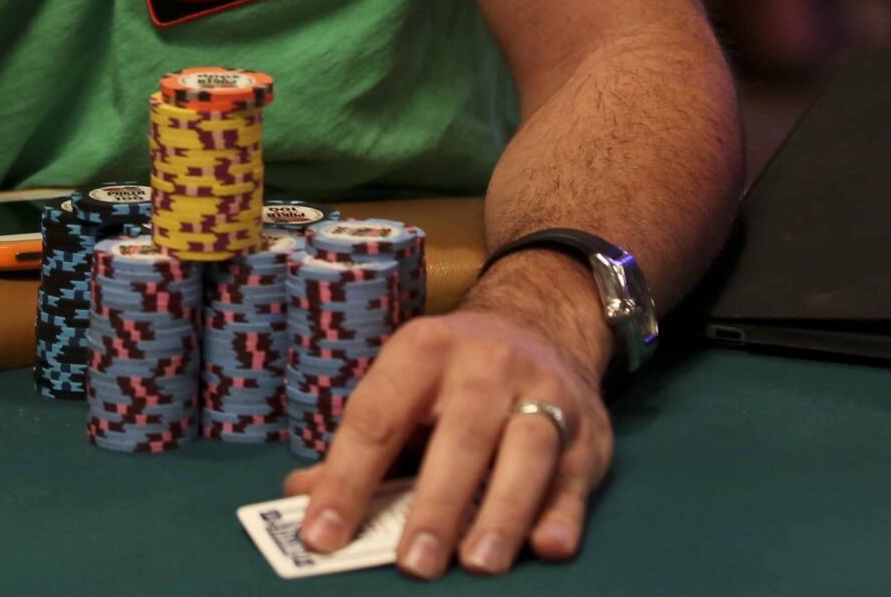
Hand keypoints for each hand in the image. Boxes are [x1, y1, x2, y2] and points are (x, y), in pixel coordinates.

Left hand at [283, 301, 611, 579]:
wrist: (543, 327)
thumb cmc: (454, 378)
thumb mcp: (403, 389)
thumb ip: (363, 446)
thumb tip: (302, 497)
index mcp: (422, 351)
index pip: (377, 418)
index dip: (346, 479)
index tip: (323, 536)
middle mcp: (486, 365)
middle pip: (460, 435)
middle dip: (436, 503)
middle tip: (414, 563)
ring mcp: (543, 394)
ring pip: (526, 451)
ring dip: (501, 511)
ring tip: (477, 563)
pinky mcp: (587, 430)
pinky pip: (575, 474)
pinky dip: (563, 512)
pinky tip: (547, 546)